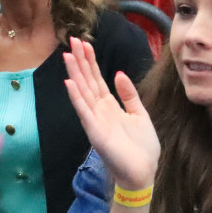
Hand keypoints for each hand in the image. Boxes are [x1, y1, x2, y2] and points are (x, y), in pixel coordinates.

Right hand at [64, 38, 159, 189]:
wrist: (144, 172)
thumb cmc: (142, 147)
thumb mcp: (139, 114)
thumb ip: (129, 94)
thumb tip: (118, 73)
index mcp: (109, 106)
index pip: (96, 79)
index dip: (91, 61)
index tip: (85, 43)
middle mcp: (99, 110)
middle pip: (87, 81)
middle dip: (80, 61)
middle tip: (72, 40)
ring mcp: (95, 120)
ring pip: (82, 92)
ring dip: (75, 74)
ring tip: (68, 55)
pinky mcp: (95, 131)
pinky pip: (84, 111)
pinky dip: (76, 97)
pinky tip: (69, 83)